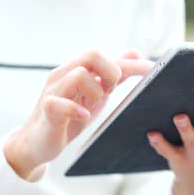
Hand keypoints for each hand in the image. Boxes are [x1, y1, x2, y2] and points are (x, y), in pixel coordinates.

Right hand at [4, 49, 152, 180]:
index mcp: (76, 68)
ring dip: (95, 92)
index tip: (154, 71)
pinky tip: (83, 116)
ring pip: (79, 74)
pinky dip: (76, 109)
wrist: (39, 143)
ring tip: (91, 106)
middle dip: (110, 72)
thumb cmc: (68, 116)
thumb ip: (113, 73)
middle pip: (91, 53)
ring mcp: (53, 90)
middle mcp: (63, 73)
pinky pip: (60, 102)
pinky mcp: (47, 109)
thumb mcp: (96, 93)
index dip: (132, 64)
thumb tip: (134, 52)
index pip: (105, 56)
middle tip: (110, 91)